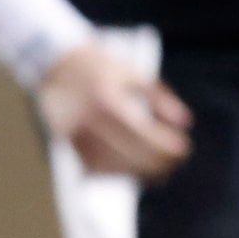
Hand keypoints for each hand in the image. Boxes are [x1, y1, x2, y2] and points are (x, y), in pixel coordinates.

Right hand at [37, 41, 190, 181]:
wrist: (54, 64)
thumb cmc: (97, 66)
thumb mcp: (133, 73)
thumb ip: (161, 98)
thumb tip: (185, 123)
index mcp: (108, 101)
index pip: (144, 135)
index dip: (167, 147)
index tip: (184, 150)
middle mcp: (89, 121)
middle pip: (128, 154)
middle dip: (156, 164)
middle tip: (173, 165)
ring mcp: (74, 134)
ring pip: (110, 166)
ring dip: (136, 173)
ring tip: (157, 173)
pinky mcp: (66, 143)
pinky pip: (92, 166)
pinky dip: (114, 172)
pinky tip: (130, 170)